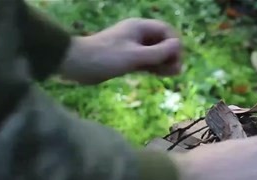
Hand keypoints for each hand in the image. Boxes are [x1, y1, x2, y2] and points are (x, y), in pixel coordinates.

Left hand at [59, 18, 181, 83]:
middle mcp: (138, 35)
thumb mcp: (135, 56)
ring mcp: (132, 47)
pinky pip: (146, 60)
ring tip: (169, 75)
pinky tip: (159, 75)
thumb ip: (158, 52)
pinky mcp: (127, 58)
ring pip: (155, 52)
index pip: (166, 31)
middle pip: (162, 42)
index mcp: (139, 27)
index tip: (175, 60)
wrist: (77, 64)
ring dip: (164, 62)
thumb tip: (178, 46)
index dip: (174, 44)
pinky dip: (154, 67)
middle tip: (174, 71)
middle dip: (170, 55)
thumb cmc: (106, 57)